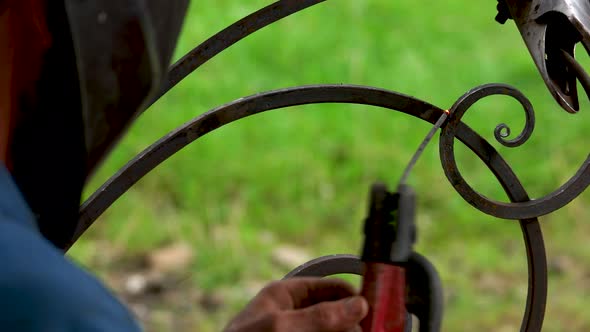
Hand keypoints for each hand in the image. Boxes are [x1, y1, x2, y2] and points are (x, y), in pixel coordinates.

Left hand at [224, 277, 367, 331]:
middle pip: (336, 313)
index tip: (376, 310)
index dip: (353, 296)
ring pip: (333, 331)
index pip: (329, 287)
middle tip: (372, 331)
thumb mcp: (282, 327)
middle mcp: (293, 313)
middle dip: (353, 323)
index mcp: (285, 295)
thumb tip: (359, 305)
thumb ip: (321, 316)